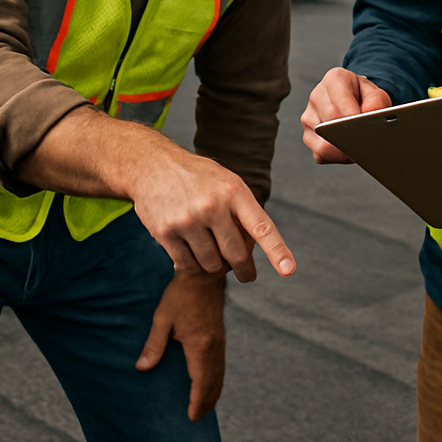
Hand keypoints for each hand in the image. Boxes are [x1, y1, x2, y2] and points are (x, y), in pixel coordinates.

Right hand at [127, 143, 295, 282]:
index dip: (277, 251)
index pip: (261, 227)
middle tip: (247, 275)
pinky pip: (188, 265)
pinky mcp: (166, 232)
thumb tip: (254, 250)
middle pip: (236, 255)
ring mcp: (187, 220)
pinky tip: (191, 250)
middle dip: (244, 270)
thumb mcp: (226, 182)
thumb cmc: (197, 178)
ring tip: (210, 248)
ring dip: (214, 264)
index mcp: (234, 191)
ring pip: (211, 264)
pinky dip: (192, 265)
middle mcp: (212, 205)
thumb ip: (242, 212)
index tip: (289, 270)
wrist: (152, 165)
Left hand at [136, 272, 226, 420]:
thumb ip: (154, 343)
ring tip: (205, 406)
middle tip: (197, 418)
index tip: (191, 416)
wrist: (204, 273)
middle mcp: (214, 346)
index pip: (200, 382)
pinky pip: (221, 363)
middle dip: (206, 402)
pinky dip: (217, 378)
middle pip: (213, 382)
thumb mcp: (162, 317)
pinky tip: (211, 381)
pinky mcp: (220, 335)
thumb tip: (143, 367)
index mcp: (200, 345)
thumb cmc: (181, 294)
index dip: (196, 401)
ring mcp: (219, 341)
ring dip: (213, 392)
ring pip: (220, 374)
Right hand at [300, 68, 390, 163]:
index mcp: (334, 80)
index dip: (353, 121)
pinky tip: (348, 150)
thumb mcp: (375, 92)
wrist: (353, 98)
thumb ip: (377, 100)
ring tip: (358, 146)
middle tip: (367, 143)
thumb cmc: (362, 95)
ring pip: (323, 145)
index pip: (340, 104)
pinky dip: (337, 157)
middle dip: (350, 138)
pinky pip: (321, 155)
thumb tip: (371, 112)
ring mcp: (309, 118)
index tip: (365, 130)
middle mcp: (316, 97)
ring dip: (343, 150)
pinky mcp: (309, 137)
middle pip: (330, 125)